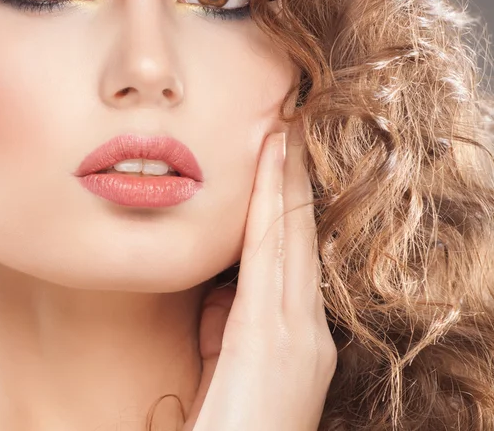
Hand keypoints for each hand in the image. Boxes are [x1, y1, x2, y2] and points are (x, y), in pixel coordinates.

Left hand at [183, 128, 336, 430]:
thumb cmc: (227, 424)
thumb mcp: (229, 361)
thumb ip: (230, 319)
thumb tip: (222, 284)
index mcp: (295, 334)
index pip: (291, 253)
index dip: (286, 201)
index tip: (280, 157)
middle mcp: (306, 328)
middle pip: (298, 236)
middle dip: (292, 179)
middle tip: (288, 127)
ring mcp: (297, 332)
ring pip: (290, 238)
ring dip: (284, 182)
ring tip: (282, 135)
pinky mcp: (275, 338)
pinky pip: (273, 257)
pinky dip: (274, 209)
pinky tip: (272, 172)